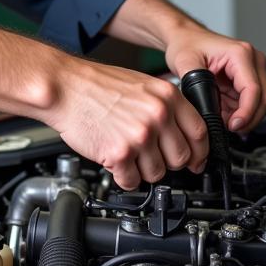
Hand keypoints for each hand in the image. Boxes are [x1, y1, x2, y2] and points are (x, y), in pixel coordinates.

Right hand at [45, 59, 209, 190]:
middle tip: (151, 157)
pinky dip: (123, 176)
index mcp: (167, 96)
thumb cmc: (97, 85)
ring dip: (143, 170)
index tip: (195, 160)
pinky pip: (132, 181)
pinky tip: (115, 159)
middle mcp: (158, 115)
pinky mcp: (120, 153)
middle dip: (168, 163)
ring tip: (128, 153)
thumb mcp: (141, 84)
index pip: (200, 133)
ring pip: (157, 174)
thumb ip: (164, 106)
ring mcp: (140, 135)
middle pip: (181, 158)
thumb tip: (180, 133)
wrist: (65, 87)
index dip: (199, 152)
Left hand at [105, 0, 265, 133]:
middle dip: (248, 118)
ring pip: (259, 103)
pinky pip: (249, 102)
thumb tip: (208, 111)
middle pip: (264, 99)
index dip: (246, 113)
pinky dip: (238, 112)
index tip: (234, 126)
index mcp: (240, 54)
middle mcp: (252, 60)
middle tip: (228, 128)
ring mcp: (252, 69)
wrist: (184, 37)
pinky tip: (223, 112)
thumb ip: (197, 87)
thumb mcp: (186, 64)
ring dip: (243, 116)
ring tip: (221, 119)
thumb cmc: (186, 44)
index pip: (253, 90)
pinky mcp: (246, 78)